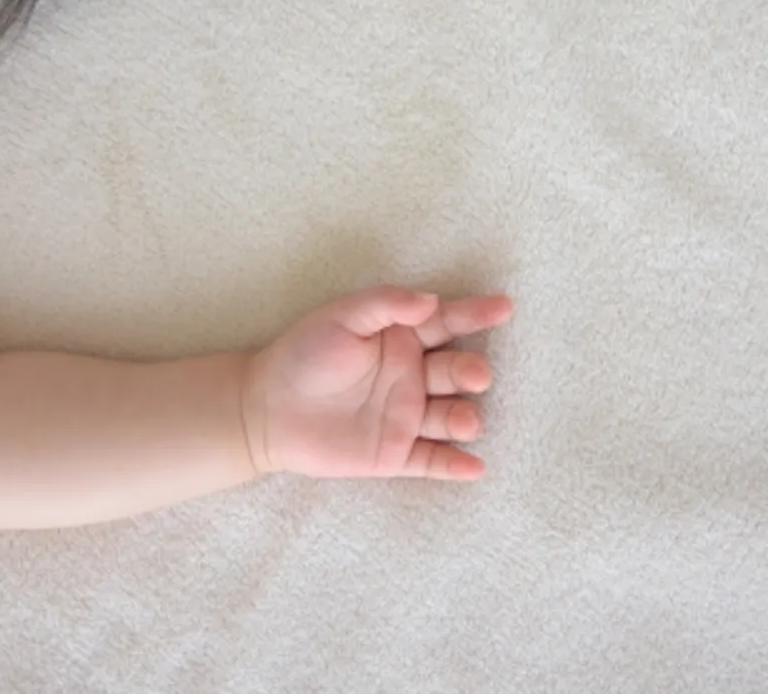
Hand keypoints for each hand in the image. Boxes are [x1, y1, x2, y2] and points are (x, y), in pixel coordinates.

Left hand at [241, 287, 512, 480]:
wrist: (264, 410)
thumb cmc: (301, 354)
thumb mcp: (341, 317)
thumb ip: (385, 304)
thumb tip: (431, 300)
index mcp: (402, 339)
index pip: (447, 323)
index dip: (476, 314)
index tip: (503, 307)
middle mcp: (412, 377)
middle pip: (456, 372)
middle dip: (471, 372)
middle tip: (474, 374)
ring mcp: (407, 417)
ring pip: (450, 417)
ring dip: (465, 419)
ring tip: (465, 420)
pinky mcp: (396, 453)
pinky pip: (432, 461)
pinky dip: (454, 466)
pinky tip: (474, 467)